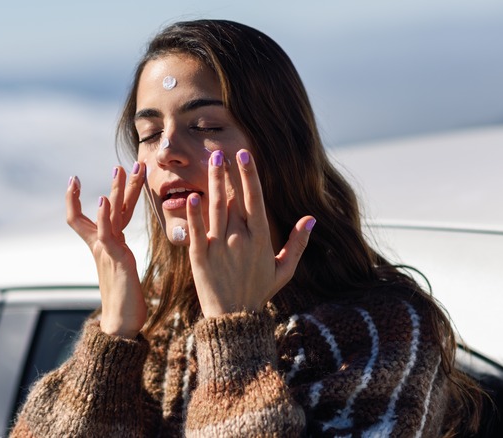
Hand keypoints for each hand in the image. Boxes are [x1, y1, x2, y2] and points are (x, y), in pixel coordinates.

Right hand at [66, 163, 147, 337]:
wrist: (121, 325)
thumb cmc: (127, 301)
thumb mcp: (122, 268)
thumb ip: (119, 253)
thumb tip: (120, 247)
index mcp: (106, 245)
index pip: (90, 216)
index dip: (80, 199)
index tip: (74, 180)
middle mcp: (103, 245)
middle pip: (105, 208)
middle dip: (116, 185)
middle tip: (121, 165)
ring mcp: (107, 250)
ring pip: (110, 214)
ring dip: (116, 190)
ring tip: (119, 170)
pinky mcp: (115, 259)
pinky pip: (107, 233)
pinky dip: (104, 216)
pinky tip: (103, 200)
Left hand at [185, 149, 314, 317]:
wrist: (233, 319)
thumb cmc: (259, 292)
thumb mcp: (284, 270)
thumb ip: (297, 243)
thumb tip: (310, 219)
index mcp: (260, 238)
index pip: (254, 199)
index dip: (249, 175)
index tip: (245, 155)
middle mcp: (240, 238)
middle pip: (233, 198)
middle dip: (227, 173)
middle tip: (220, 151)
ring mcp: (219, 247)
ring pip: (215, 207)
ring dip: (212, 182)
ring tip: (210, 162)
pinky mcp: (199, 256)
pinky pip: (196, 230)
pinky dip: (193, 213)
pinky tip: (191, 196)